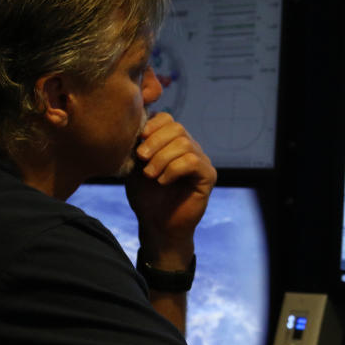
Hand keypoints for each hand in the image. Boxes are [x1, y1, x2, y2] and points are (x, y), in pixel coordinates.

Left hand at [125, 112, 216, 260]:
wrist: (157, 226)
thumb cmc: (146, 197)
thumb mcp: (135, 167)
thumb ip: (138, 145)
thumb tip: (135, 122)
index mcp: (172, 143)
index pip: (167, 119)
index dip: (152, 126)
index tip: (138, 141)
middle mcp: (190, 148)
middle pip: (177, 128)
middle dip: (155, 141)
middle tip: (141, 159)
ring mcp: (201, 161)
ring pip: (184, 144)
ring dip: (162, 158)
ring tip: (150, 175)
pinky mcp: (208, 176)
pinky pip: (192, 161)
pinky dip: (173, 170)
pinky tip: (163, 182)